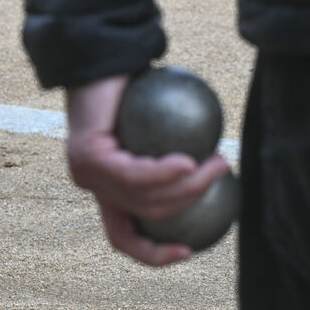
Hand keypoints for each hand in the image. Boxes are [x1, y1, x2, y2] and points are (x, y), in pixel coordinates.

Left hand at [65, 75, 229, 265]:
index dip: (154, 254)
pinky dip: (163, 172)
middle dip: (190, 203)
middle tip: (224, 175)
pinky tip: (188, 162)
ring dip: (187, 186)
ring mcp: (85, 174)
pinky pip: (132, 174)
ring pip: (143, 198)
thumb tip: (221, 171)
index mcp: (105, 190)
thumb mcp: (162, 127)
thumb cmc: (137, 86)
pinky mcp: (87, 157)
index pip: (125, 237)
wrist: (100, 55)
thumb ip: (180, 152)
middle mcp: (91, 187)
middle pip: (145, 217)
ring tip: (217, 165)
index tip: (189, 250)